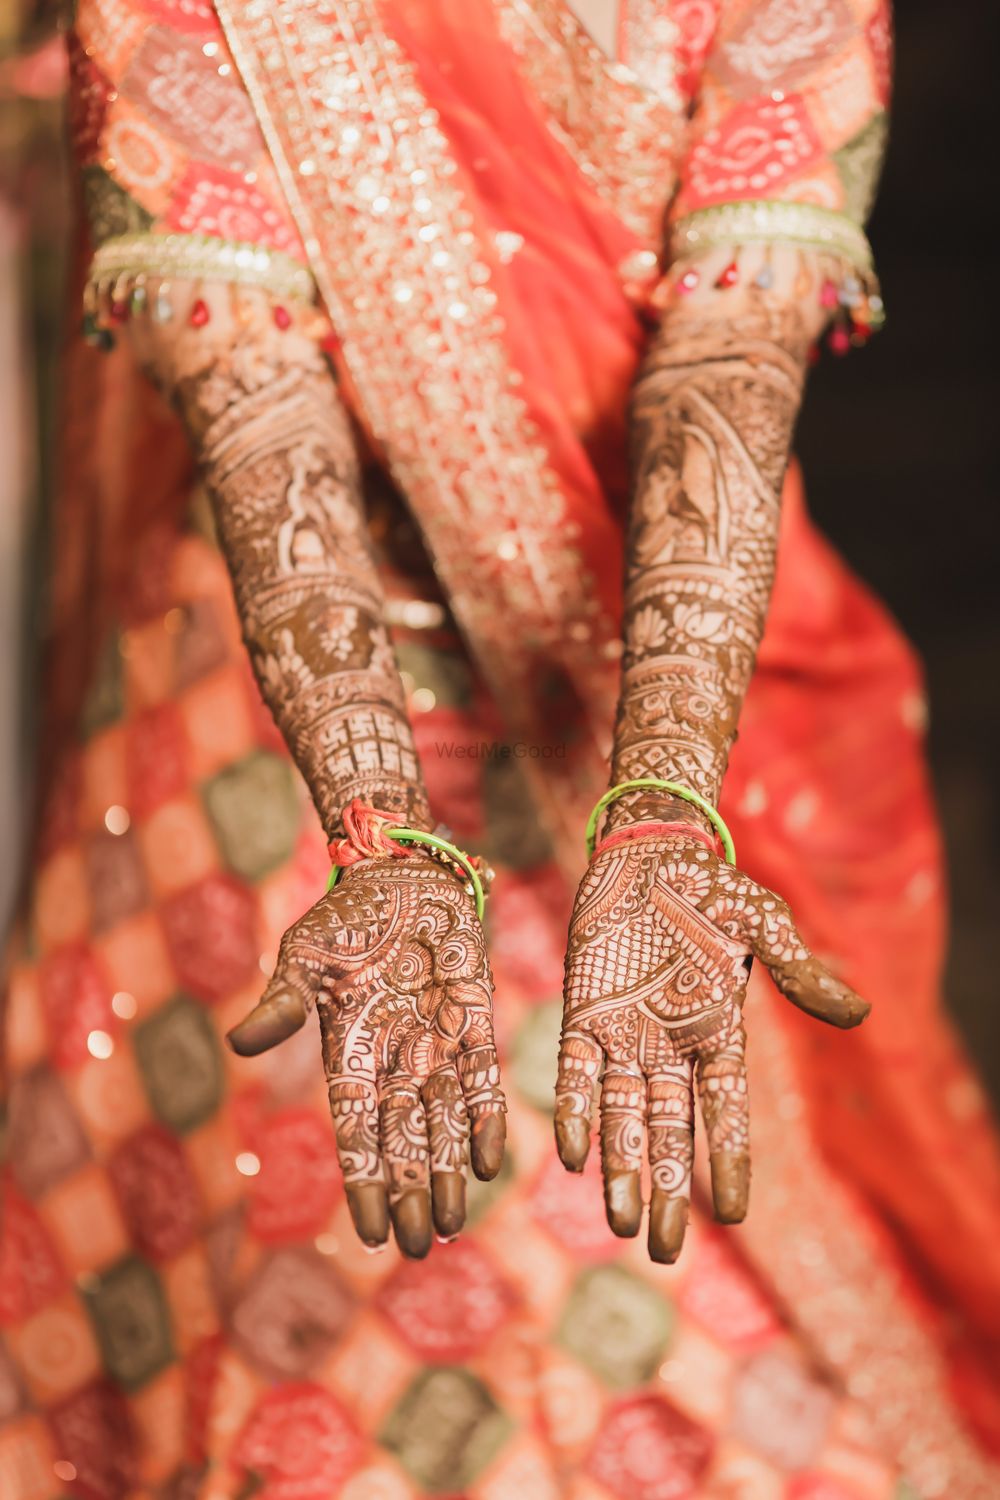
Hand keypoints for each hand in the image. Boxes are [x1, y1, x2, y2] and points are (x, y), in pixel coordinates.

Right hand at [227, 853, 505, 1258]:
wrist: (402, 873)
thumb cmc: (345, 916)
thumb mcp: (304, 958)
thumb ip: (280, 1005)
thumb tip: (238, 1043)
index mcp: (349, 1052)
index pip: (356, 1130)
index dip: (364, 1180)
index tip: (371, 1231)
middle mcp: (395, 1059)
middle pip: (404, 1140)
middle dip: (412, 1192)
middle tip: (420, 1247)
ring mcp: (437, 1043)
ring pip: (444, 1123)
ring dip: (449, 1173)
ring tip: (454, 1225)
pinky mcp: (475, 1020)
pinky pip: (483, 1080)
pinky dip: (485, 1120)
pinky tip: (490, 1163)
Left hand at [556, 831, 868, 1261]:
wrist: (646, 850)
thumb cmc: (710, 886)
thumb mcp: (762, 922)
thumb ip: (797, 968)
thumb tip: (858, 1012)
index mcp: (716, 1033)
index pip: (725, 1112)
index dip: (729, 1160)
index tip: (735, 1214)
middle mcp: (669, 1047)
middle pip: (669, 1132)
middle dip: (666, 1189)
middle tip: (663, 1251)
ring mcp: (624, 1034)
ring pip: (622, 1115)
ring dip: (620, 1167)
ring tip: (619, 1223)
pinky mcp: (583, 1013)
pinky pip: (577, 1073)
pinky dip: (577, 1110)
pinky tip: (574, 1154)